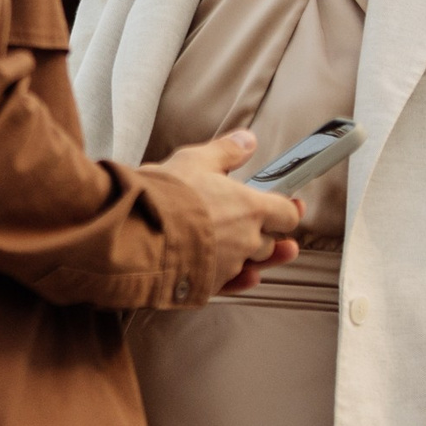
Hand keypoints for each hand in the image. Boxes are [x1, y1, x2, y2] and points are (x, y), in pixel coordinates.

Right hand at [150, 129, 303, 300]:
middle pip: (269, 242)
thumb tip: (248, 140)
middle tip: (254, 225)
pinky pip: (232, 283)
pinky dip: (237, 279)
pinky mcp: (209, 285)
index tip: (288, 205)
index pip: (286, 214)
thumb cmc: (167, 196)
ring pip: (251, 263)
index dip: (287, 209)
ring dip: (250, 256)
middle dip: (264, 234)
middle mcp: (246, 240)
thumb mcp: (194, 160)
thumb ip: (226, 151)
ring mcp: (229, 265)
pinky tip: (240, 274)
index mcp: (250, 208)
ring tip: (245, 249)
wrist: (137, 233)